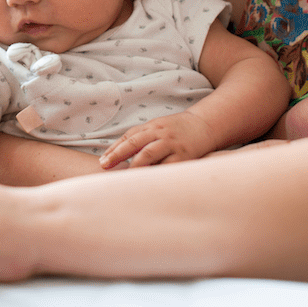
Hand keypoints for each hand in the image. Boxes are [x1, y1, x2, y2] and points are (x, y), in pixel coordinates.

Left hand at [99, 111, 214, 169]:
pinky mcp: (184, 155)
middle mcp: (159, 133)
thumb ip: (142, 139)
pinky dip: (156, 173)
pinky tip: (147, 181)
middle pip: (134, 143)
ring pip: (148, 154)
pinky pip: (167, 165)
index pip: (128, 137)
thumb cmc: (177, 130)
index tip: (102, 161)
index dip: (114, 149)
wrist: (205, 125)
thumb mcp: (158, 128)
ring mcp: (171, 144)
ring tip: (123, 177)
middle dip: (117, 154)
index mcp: (151, 126)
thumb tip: (120, 156)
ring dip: (134, 165)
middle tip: (104, 166)